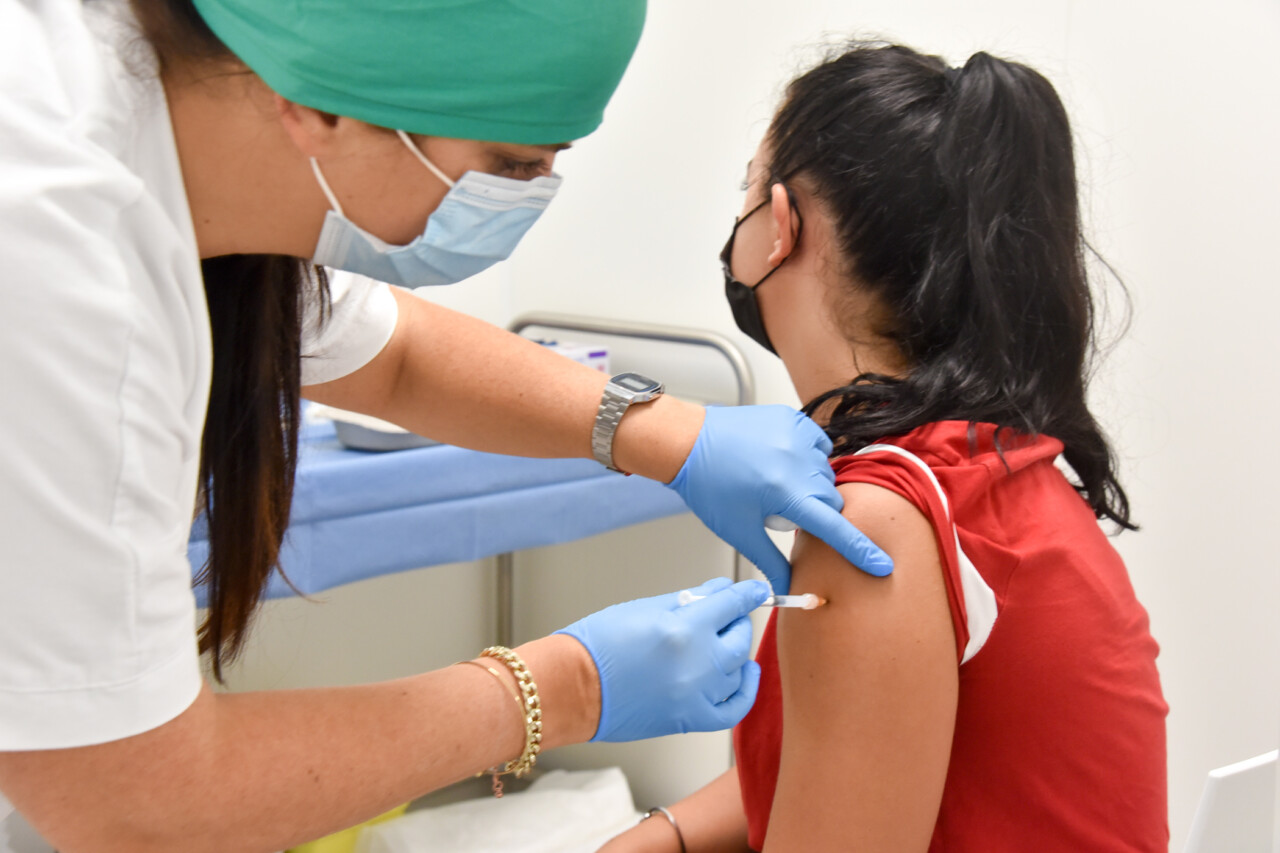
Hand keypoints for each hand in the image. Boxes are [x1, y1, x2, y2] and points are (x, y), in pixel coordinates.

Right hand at [555, 577, 767, 742]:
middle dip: (736, 620)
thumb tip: (719, 590)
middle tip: (724, 614)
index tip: (757, 589)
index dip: (747, 593)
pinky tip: (744, 673)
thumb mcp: (644, 608)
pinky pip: (734, 708)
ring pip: (738, 668)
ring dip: (734, 650)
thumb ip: (689, 599)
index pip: (732, 605)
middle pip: (739, 636)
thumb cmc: (598, 645)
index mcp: (684, 630)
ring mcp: (696, 695)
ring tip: (721, 640)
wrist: (572, 688)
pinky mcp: (690, 719)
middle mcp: (697, 664)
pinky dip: (745, 689)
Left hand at [667, 405, 893, 592]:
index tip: (884, 566)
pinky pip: (818, 444)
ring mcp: (798, 436)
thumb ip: (770, 561)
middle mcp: (798, 462)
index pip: (835, 529)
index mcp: (786, 493)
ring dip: (811, 484)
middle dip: (817, 512)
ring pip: (825, 473)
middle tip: (784, 511)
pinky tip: (782, 462)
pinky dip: (808, 457)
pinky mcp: (794, 419)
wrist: (690, 443)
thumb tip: (788, 589)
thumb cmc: (709, 486)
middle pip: (831, 500)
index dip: (861, 551)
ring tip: (775, 482)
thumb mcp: (739, 531)